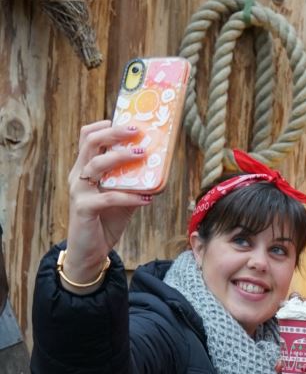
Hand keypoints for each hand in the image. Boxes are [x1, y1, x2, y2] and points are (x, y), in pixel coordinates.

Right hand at [64, 121, 155, 281]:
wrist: (90, 251)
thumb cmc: (106, 220)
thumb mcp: (123, 197)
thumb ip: (134, 182)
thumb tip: (160, 169)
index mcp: (84, 168)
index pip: (86, 137)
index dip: (104, 126)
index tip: (126, 122)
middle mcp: (78, 176)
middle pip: (90, 143)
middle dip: (114, 133)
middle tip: (137, 131)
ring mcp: (79, 191)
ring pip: (96, 165)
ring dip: (121, 158)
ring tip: (143, 156)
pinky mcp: (84, 209)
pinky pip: (108, 197)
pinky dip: (130, 196)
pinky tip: (147, 199)